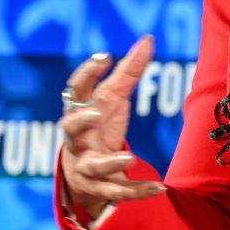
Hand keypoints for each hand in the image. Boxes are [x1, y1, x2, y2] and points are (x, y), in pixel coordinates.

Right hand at [59, 35, 164, 219]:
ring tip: (130, 158)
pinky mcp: (100, 187)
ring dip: (111, 163)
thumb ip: (129, 71)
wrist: (85, 173)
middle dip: (80, 121)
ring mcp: (86, 165)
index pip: (76, 90)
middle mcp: (77, 140)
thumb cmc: (99, 126)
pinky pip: (119, 191)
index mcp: (79, 112)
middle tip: (96, 112)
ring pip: (94, 167)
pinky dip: (138, 191)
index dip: (86, 73)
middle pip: (70, 129)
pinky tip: (159, 188)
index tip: (103, 57)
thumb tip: (148, 38)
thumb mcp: (113, 99)